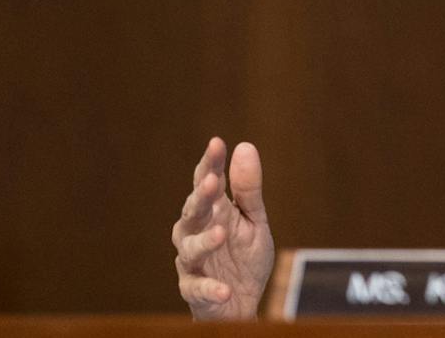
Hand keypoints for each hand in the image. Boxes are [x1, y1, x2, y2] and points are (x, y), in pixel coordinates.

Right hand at [172, 137, 275, 319]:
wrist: (240, 302)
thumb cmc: (243, 256)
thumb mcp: (254, 220)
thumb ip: (249, 189)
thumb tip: (244, 146)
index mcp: (213, 211)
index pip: (207, 182)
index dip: (210, 163)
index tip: (217, 142)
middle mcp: (196, 232)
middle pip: (193, 211)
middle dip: (201, 198)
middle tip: (213, 183)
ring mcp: (192, 261)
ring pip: (190, 248)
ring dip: (204, 241)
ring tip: (221, 235)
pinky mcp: (193, 289)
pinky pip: (197, 288)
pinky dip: (210, 288)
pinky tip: (224, 288)